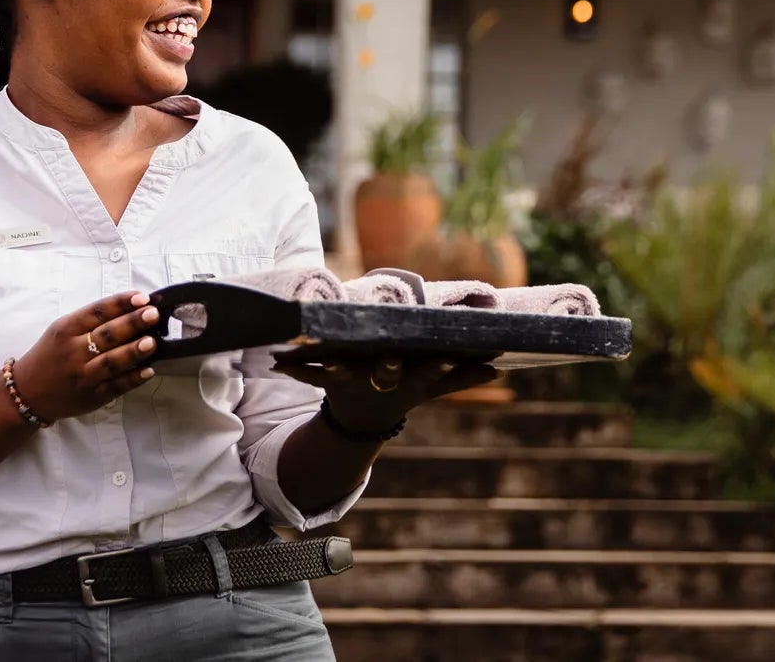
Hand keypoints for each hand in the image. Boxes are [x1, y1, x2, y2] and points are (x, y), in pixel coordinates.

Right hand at [11, 291, 162, 424]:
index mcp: (66, 329)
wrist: (26, 392)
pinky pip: (115, 387)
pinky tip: (148, 370)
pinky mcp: (90, 397)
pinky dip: (133, 378)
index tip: (142, 297)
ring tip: (152, 341)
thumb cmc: (50, 355)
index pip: (97, 312)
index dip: (121, 303)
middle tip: (153, 314)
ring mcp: (82, 376)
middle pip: (107, 335)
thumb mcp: (62, 330)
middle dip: (132, 323)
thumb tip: (131, 309)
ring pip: (112, 361)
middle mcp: (73, 352)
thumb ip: (91, 321)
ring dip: (134, 351)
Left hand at [270, 350, 498, 435]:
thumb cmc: (404, 388)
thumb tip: (498, 366)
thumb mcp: (431, 386)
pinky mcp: (329, 380)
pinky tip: (277, 361)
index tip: (446, 360)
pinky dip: (294, 368)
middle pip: (389, 373)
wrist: (364, 419)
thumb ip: (462, 376)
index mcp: (413, 380)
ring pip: (344, 372)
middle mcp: (385, 381)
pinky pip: (309, 374)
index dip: (440, 369)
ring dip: (331, 365)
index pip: (431, 374)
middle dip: (389, 367)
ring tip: (319, 355)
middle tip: (391, 360)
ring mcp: (356, 381)